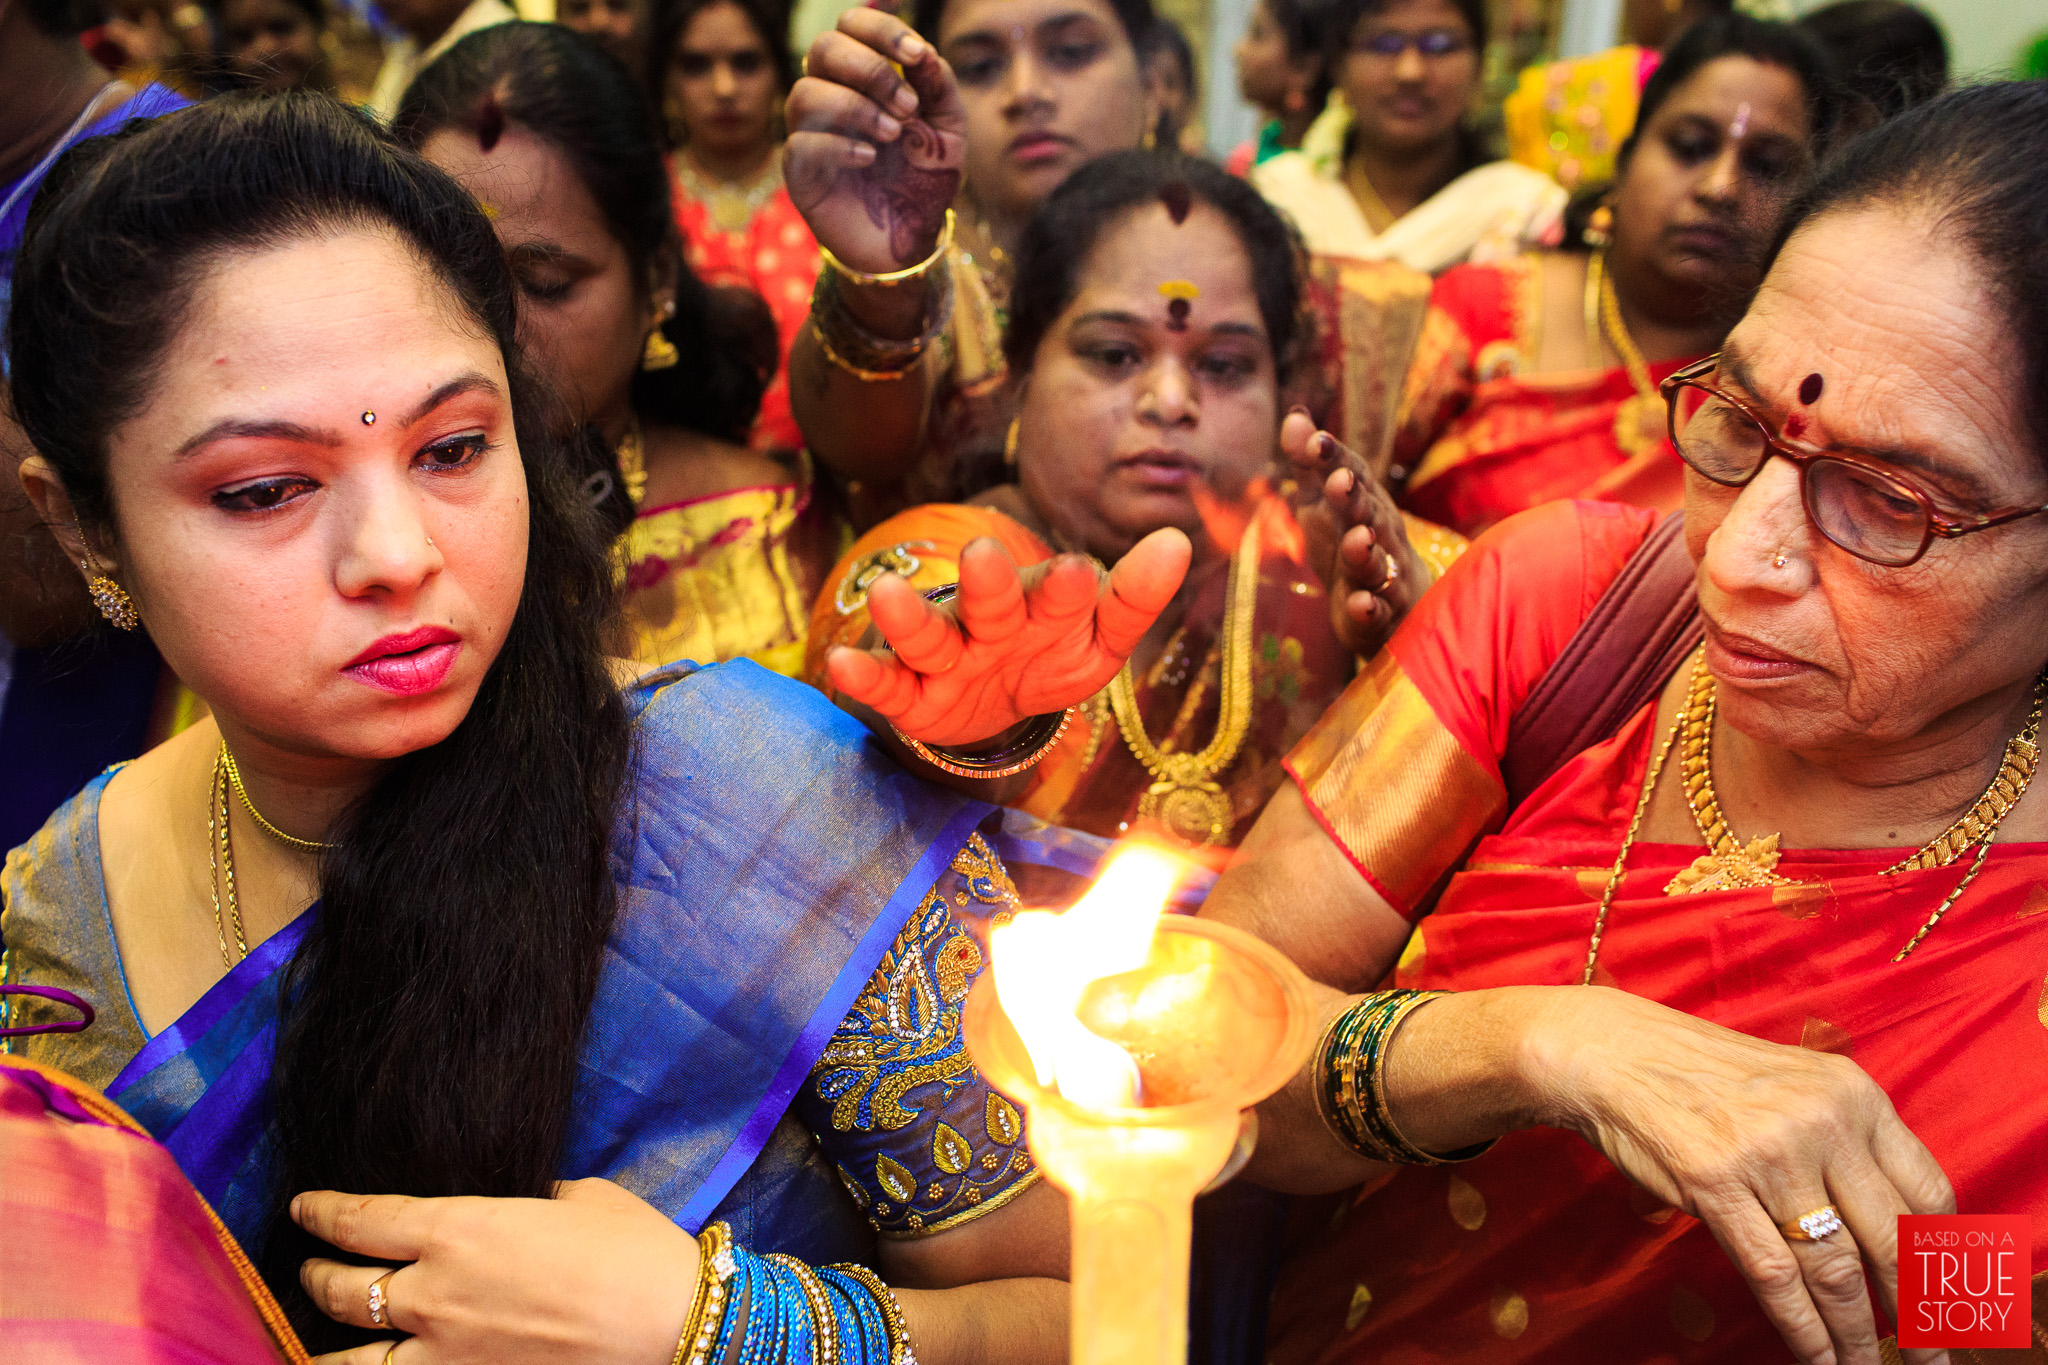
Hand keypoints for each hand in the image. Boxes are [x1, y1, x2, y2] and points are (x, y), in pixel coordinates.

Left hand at [293, 1178, 698, 1364]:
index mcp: (460, 1229)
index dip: (324, 1212)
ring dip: (323, 1345)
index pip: (364, 1219)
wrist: (670, 1324)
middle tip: (310, 1266)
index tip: (305, 1207)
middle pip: (341, 1288)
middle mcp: (435, 1293)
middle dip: (316, 1274)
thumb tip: (520, 1208)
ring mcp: (446, 1353)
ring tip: (311, 1339)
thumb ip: (530, 1202)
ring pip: (351, 1358)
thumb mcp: (579, 1199)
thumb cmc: (633, 1251)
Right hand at [787, 8, 965, 275]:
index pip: (852, 25)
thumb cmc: (925, 176)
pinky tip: (869, 159)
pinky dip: (838, 146)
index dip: (881, 29)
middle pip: (823, 49)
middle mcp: (830, 94)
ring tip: (892, 135)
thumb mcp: (948, 128)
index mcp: (863, 75)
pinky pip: (800, 143)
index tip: (916, 55)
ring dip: (855, 108)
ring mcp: (810, 132)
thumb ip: (938, 85)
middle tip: (907, 107)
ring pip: (805, 93)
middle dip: (870, 69)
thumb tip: (921, 52)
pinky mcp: (800, 171)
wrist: (913, 237)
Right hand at [826, 529, 1190, 746]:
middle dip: (988, 583)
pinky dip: (865, 677)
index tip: (1076, 573)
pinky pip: (888, 686)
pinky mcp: (913, 695)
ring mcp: (948, 658)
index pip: (1061, 596)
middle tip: (985, 554)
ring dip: (909, 618)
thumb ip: (1131, 597)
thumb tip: (1177, 539)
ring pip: (928, 637)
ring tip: (888, 594)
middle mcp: (991, 624)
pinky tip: (840, 664)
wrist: (994, 701)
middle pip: (990, 603)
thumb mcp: (1097, 638)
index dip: (1066, 587)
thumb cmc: (1048, 654)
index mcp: (1043, 608)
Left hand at [1282, 411, 1427, 657]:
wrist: (1398, 605)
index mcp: (1365, 503)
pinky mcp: (1380, 613)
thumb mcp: (1324, 504)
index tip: (1313, 439)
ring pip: (1377, 562)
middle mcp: (1380, 534)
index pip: (1353, 474)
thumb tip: (1295, 414)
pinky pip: (1377, 611)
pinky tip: (1359, 604)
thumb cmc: (1352, 542)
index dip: (1334, 458)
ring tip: (1357, 538)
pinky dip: (1368, 607)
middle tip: (1338, 480)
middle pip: (1370, 514)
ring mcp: (1384, 575)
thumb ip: (1310, 465)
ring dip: (1366, 551)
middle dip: (1354, 498)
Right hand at [1531, 988, 1954, 1364]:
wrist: (1614, 1053)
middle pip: (1893, 1239)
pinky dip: (1804, 1330)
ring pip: (1836, 1270)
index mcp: (1854, 1095)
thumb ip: (1844, 1141)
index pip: (1928, 1191)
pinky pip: (1776, 1277)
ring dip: (1859, 1335)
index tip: (1942, 1297)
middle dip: (1915, 1312)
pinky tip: (1819, 1357)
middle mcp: (1824, 1123)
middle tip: (1929, 1357)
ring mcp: (1770, 1156)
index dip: (1942, 1257)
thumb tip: (1886, 1230)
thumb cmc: (1703, 1075)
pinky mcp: (1717, 1187)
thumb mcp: (1795, 1087)